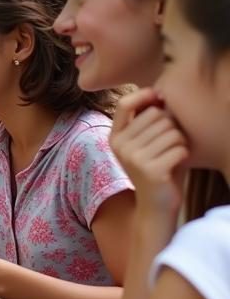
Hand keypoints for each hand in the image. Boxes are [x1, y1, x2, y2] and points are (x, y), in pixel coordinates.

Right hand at [110, 89, 188, 214]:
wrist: (155, 206)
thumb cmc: (156, 168)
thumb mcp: (145, 143)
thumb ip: (147, 121)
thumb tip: (159, 91)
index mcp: (115, 137)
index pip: (124, 104)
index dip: (143, 96)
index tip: (159, 97)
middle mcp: (120, 146)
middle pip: (156, 115)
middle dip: (172, 126)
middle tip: (170, 142)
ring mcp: (133, 158)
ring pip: (171, 131)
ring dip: (180, 141)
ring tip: (173, 154)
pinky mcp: (150, 170)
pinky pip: (179, 148)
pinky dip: (184, 155)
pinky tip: (176, 164)